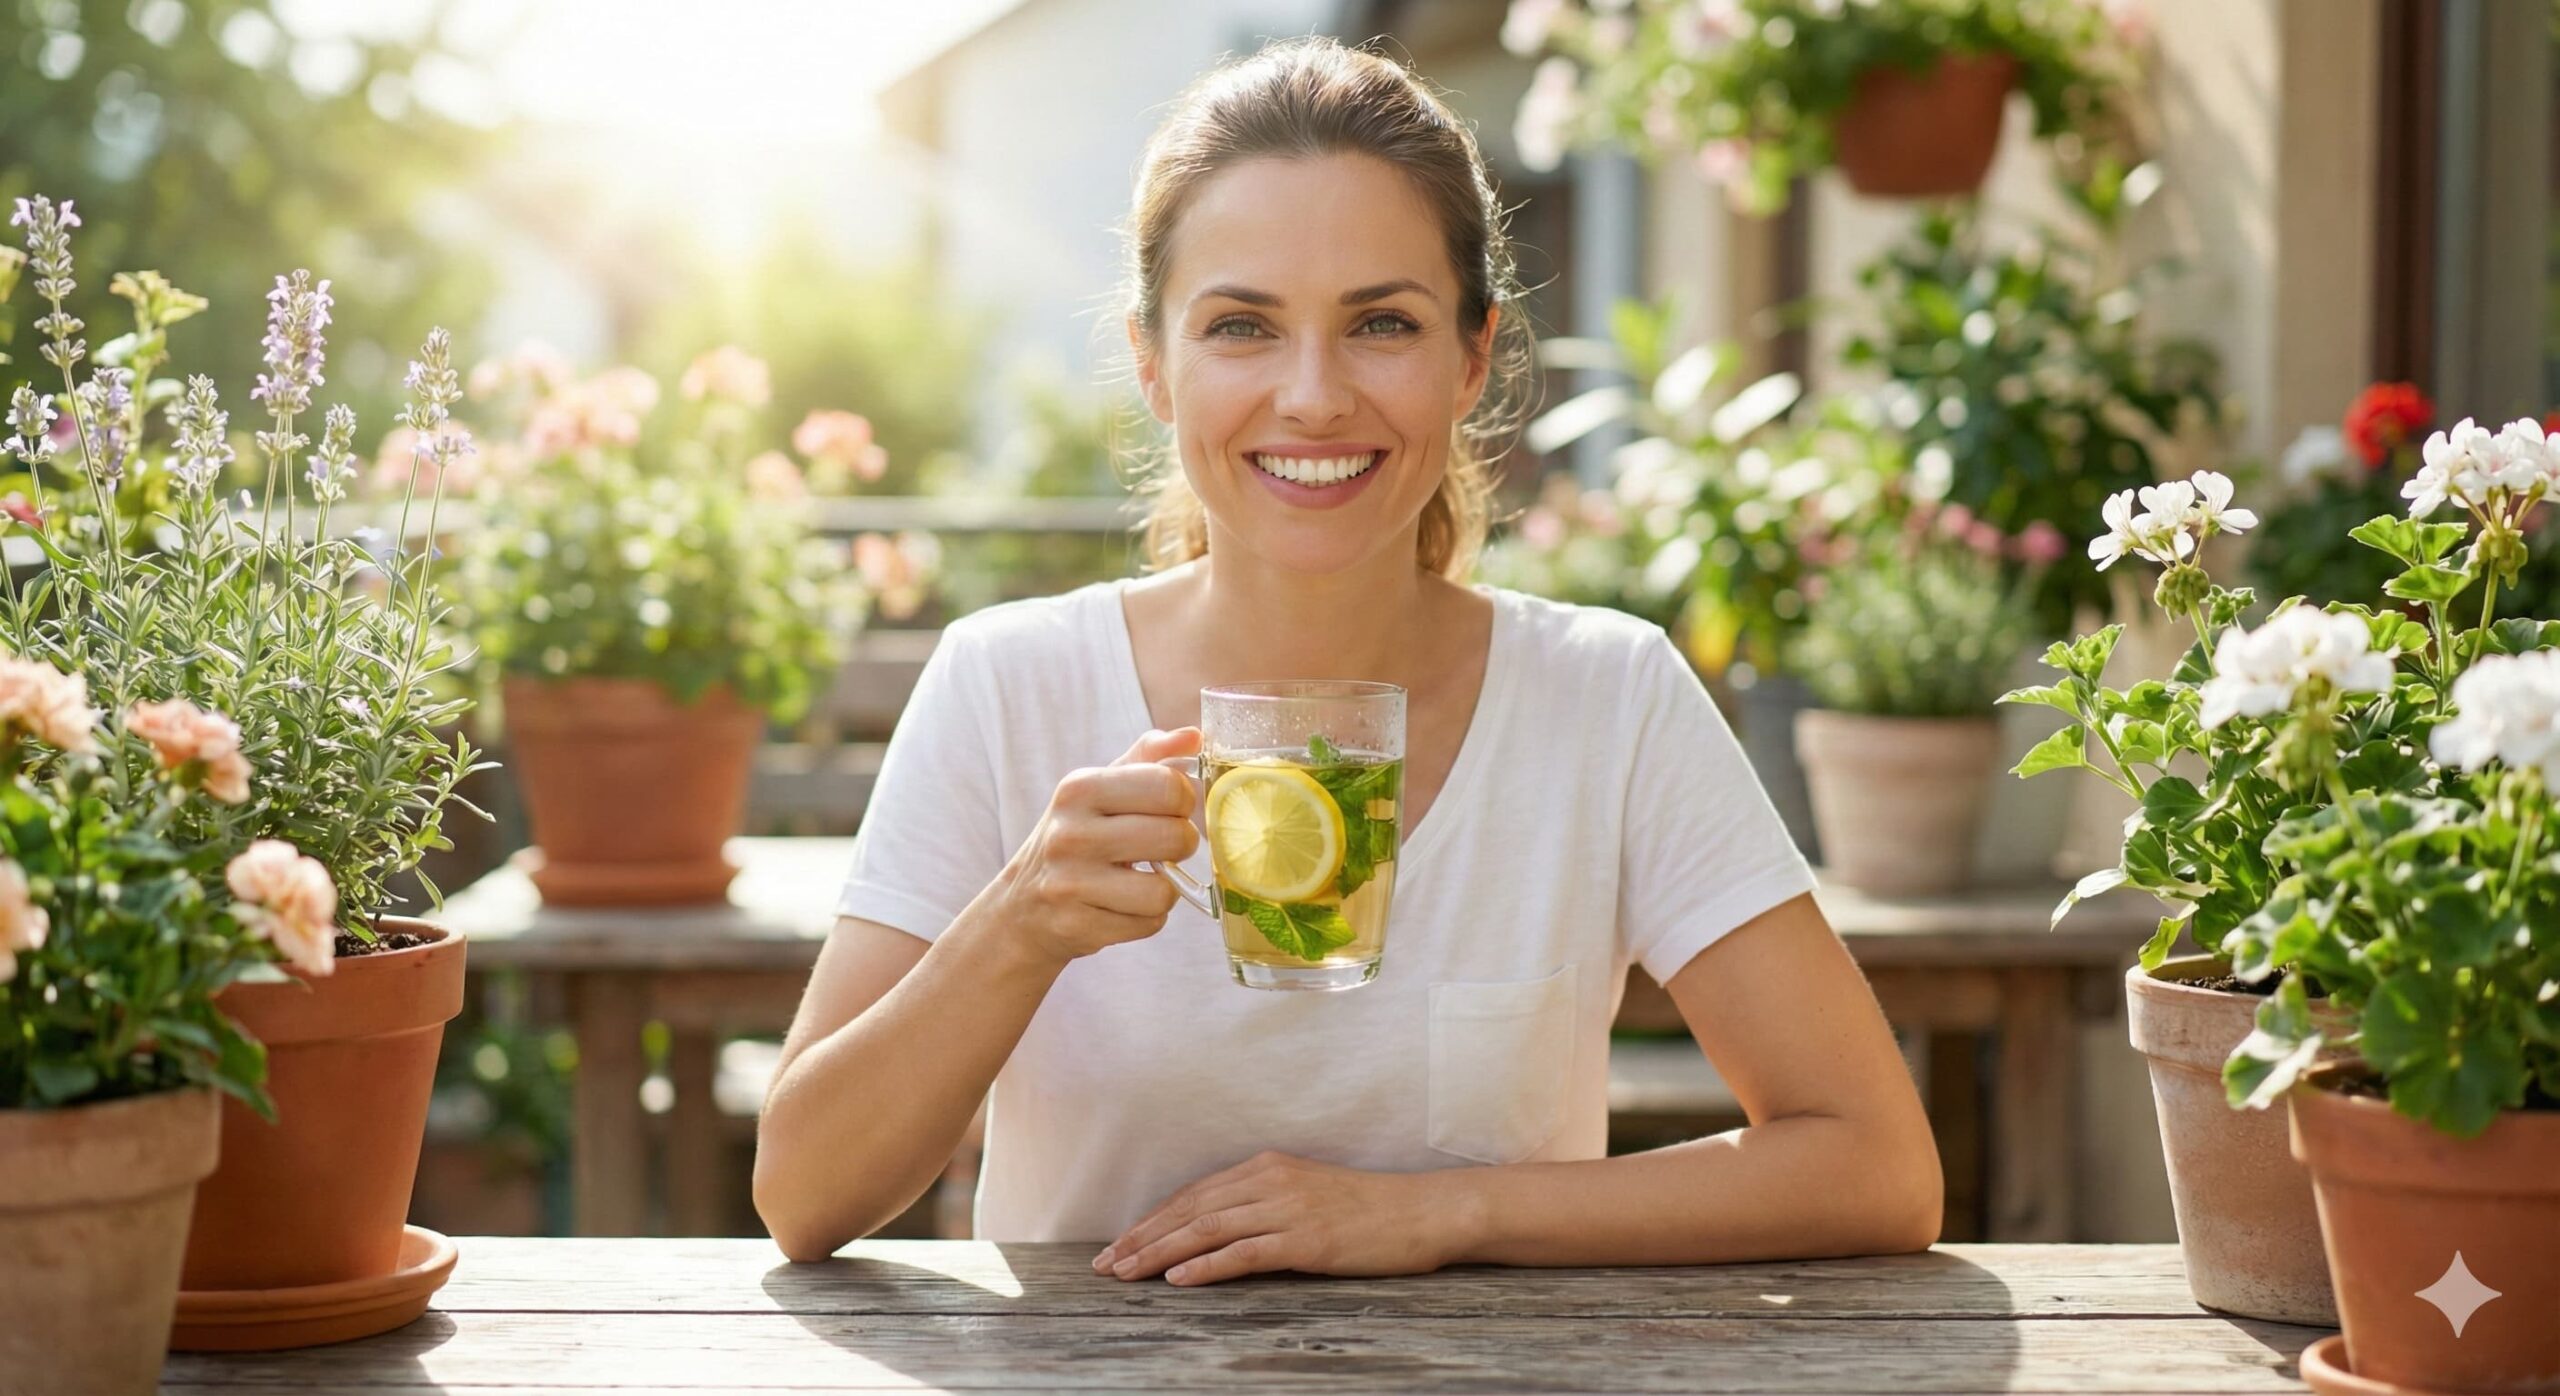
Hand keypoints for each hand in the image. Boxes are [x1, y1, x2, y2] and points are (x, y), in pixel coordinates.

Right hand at [996, 727, 1201, 965]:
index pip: (1168, 786)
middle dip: (1181, 845)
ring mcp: (1070, 883)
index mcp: (1079, 788)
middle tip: (1160, 848)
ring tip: (1139, 880)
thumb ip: (1148, 758)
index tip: (1170, 810)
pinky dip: (1146, 918)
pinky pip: (1149, 923)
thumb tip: (1194, 736)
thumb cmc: (1074, 839)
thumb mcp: (1099, 791)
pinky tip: (1121, 906)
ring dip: (1164, 888)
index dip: (1184, 801)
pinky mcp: (1077, 926)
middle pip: (1175, 837)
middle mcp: (1070, 833)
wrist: (1021, 907)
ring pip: (1165, 890)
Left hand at [1091, 1151, 1473, 1285]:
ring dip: (1160, 1253)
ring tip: (1126, 1273)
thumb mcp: (1308, 1196)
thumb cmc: (1369, 1211)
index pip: (1194, 1194)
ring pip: (1207, 1229)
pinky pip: (1245, 1253)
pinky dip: (1207, 1267)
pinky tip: (1177, 1281)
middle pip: (1190, 1210)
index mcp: (1267, 1167)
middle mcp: (1270, 1180)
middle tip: (1105, 1264)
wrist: (1423, 1212)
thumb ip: (1264, 1205)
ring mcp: (1288, 1209)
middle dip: (1142, 1237)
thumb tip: (1221, 1233)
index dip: (1152, 1219)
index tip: (1119, 1243)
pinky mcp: (1307, 1240)